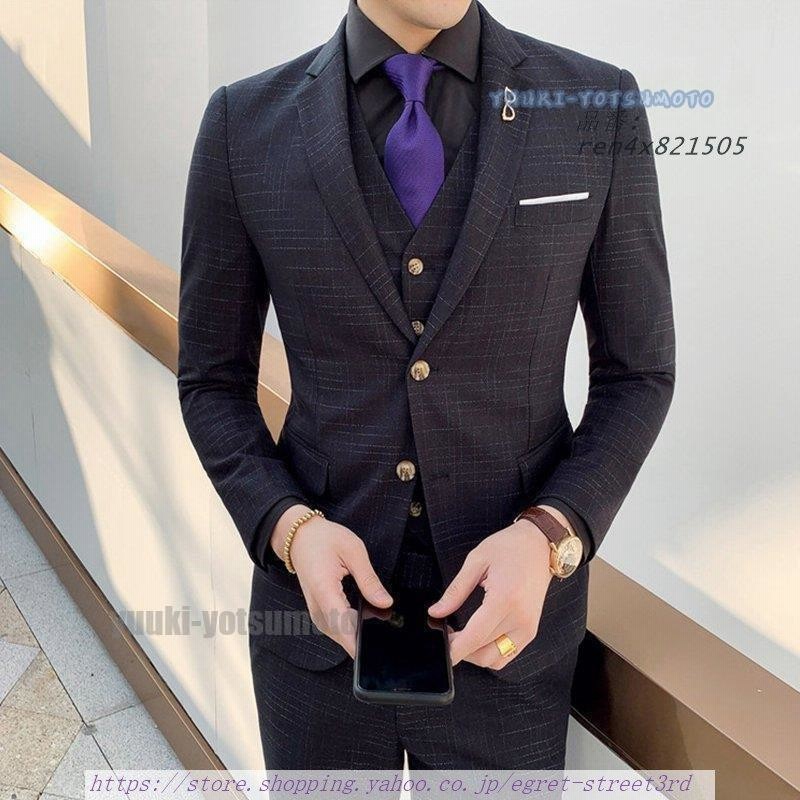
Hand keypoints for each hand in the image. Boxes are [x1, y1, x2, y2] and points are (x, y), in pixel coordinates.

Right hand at [270, 505, 391, 657]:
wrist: (300, 537)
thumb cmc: (325, 539)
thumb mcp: (354, 551)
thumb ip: (369, 580)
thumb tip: (385, 602)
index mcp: (324, 589)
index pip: (342, 624)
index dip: (358, 641)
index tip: (373, 651)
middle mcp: (317, 604)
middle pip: (341, 634)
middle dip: (363, 638)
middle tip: (384, 630)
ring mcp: (316, 610)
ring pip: (339, 634)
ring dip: (357, 632)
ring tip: (377, 620)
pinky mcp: (319, 610)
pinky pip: (335, 626)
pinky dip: (350, 625)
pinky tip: (366, 616)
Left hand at [428, 512, 558, 669]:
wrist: (540, 544)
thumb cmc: (509, 547)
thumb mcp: (476, 561)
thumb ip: (456, 591)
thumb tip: (436, 612)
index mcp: (504, 600)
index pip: (475, 637)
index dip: (455, 648)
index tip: (441, 649)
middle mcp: (519, 619)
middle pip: (483, 652)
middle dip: (461, 649)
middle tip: (448, 632)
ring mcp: (528, 627)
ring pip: (496, 660)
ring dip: (475, 654)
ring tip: (462, 635)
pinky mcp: (531, 630)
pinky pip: (508, 654)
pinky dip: (491, 652)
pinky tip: (479, 636)